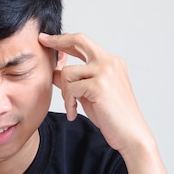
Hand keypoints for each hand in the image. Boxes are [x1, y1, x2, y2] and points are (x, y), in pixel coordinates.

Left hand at [39, 32, 152, 155]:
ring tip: (71, 108)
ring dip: (65, 93)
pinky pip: (71, 89)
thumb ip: (74, 81)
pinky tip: (74, 114)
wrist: (131, 134)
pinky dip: (68, 103)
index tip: (49, 38)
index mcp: (111, 63)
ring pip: (68, 72)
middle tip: (42, 41)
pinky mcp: (99, 85)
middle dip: (58, 40)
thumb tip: (54, 72)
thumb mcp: (88, 95)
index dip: (65, 39)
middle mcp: (110, 62)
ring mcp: (106, 72)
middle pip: (79, 40)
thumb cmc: (112, 117)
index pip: (85, 44)